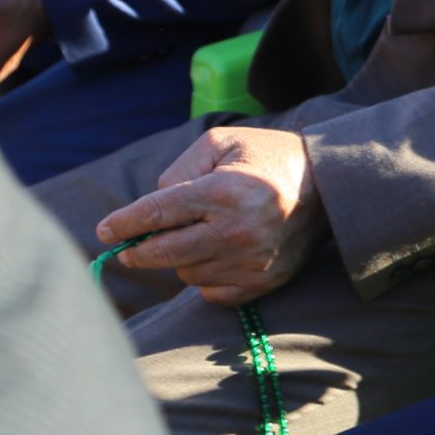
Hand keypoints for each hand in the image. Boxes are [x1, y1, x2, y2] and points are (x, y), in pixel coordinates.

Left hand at [94, 125, 325, 305]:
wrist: (330, 185)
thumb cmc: (267, 157)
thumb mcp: (222, 142)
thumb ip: (180, 169)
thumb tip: (152, 207)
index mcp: (223, 192)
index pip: (157, 214)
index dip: (123, 224)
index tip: (104, 231)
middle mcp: (236, 231)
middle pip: (164, 253)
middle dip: (137, 251)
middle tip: (128, 247)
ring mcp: (250, 261)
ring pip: (186, 273)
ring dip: (180, 259)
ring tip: (198, 237)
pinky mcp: (262, 283)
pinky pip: (211, 293)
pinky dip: (205, 278)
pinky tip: (216, 256)